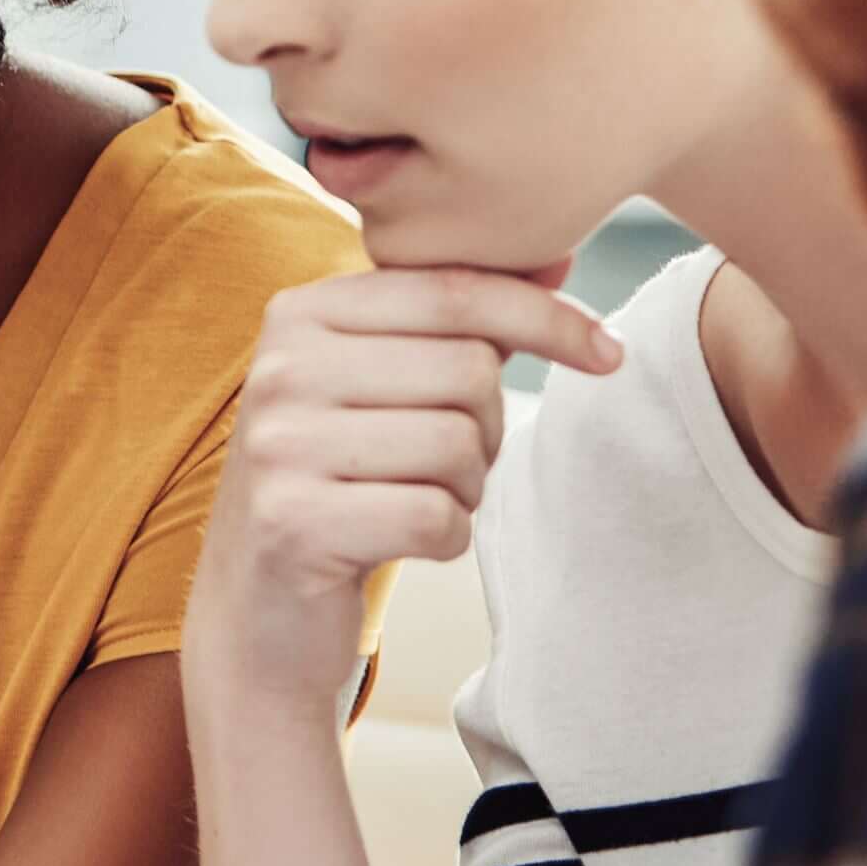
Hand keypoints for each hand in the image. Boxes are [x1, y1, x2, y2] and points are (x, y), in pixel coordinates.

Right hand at [185, 268, 618, 716]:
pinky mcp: (293, 523)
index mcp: (301, 312)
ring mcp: (280, 445)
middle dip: (489, 426)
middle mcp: (281, 367)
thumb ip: (459, 319)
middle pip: (467, 370)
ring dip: (467, 486)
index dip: (546, 317)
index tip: (608, 351)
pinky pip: (435, 516)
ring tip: (418, 498)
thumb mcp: (382, 383)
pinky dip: (447, 537)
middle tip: (450, 463)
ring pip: (457, 445)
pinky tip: (404, 540)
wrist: (258, 609)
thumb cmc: (342, 481)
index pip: (453, 291)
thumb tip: (560, 256)